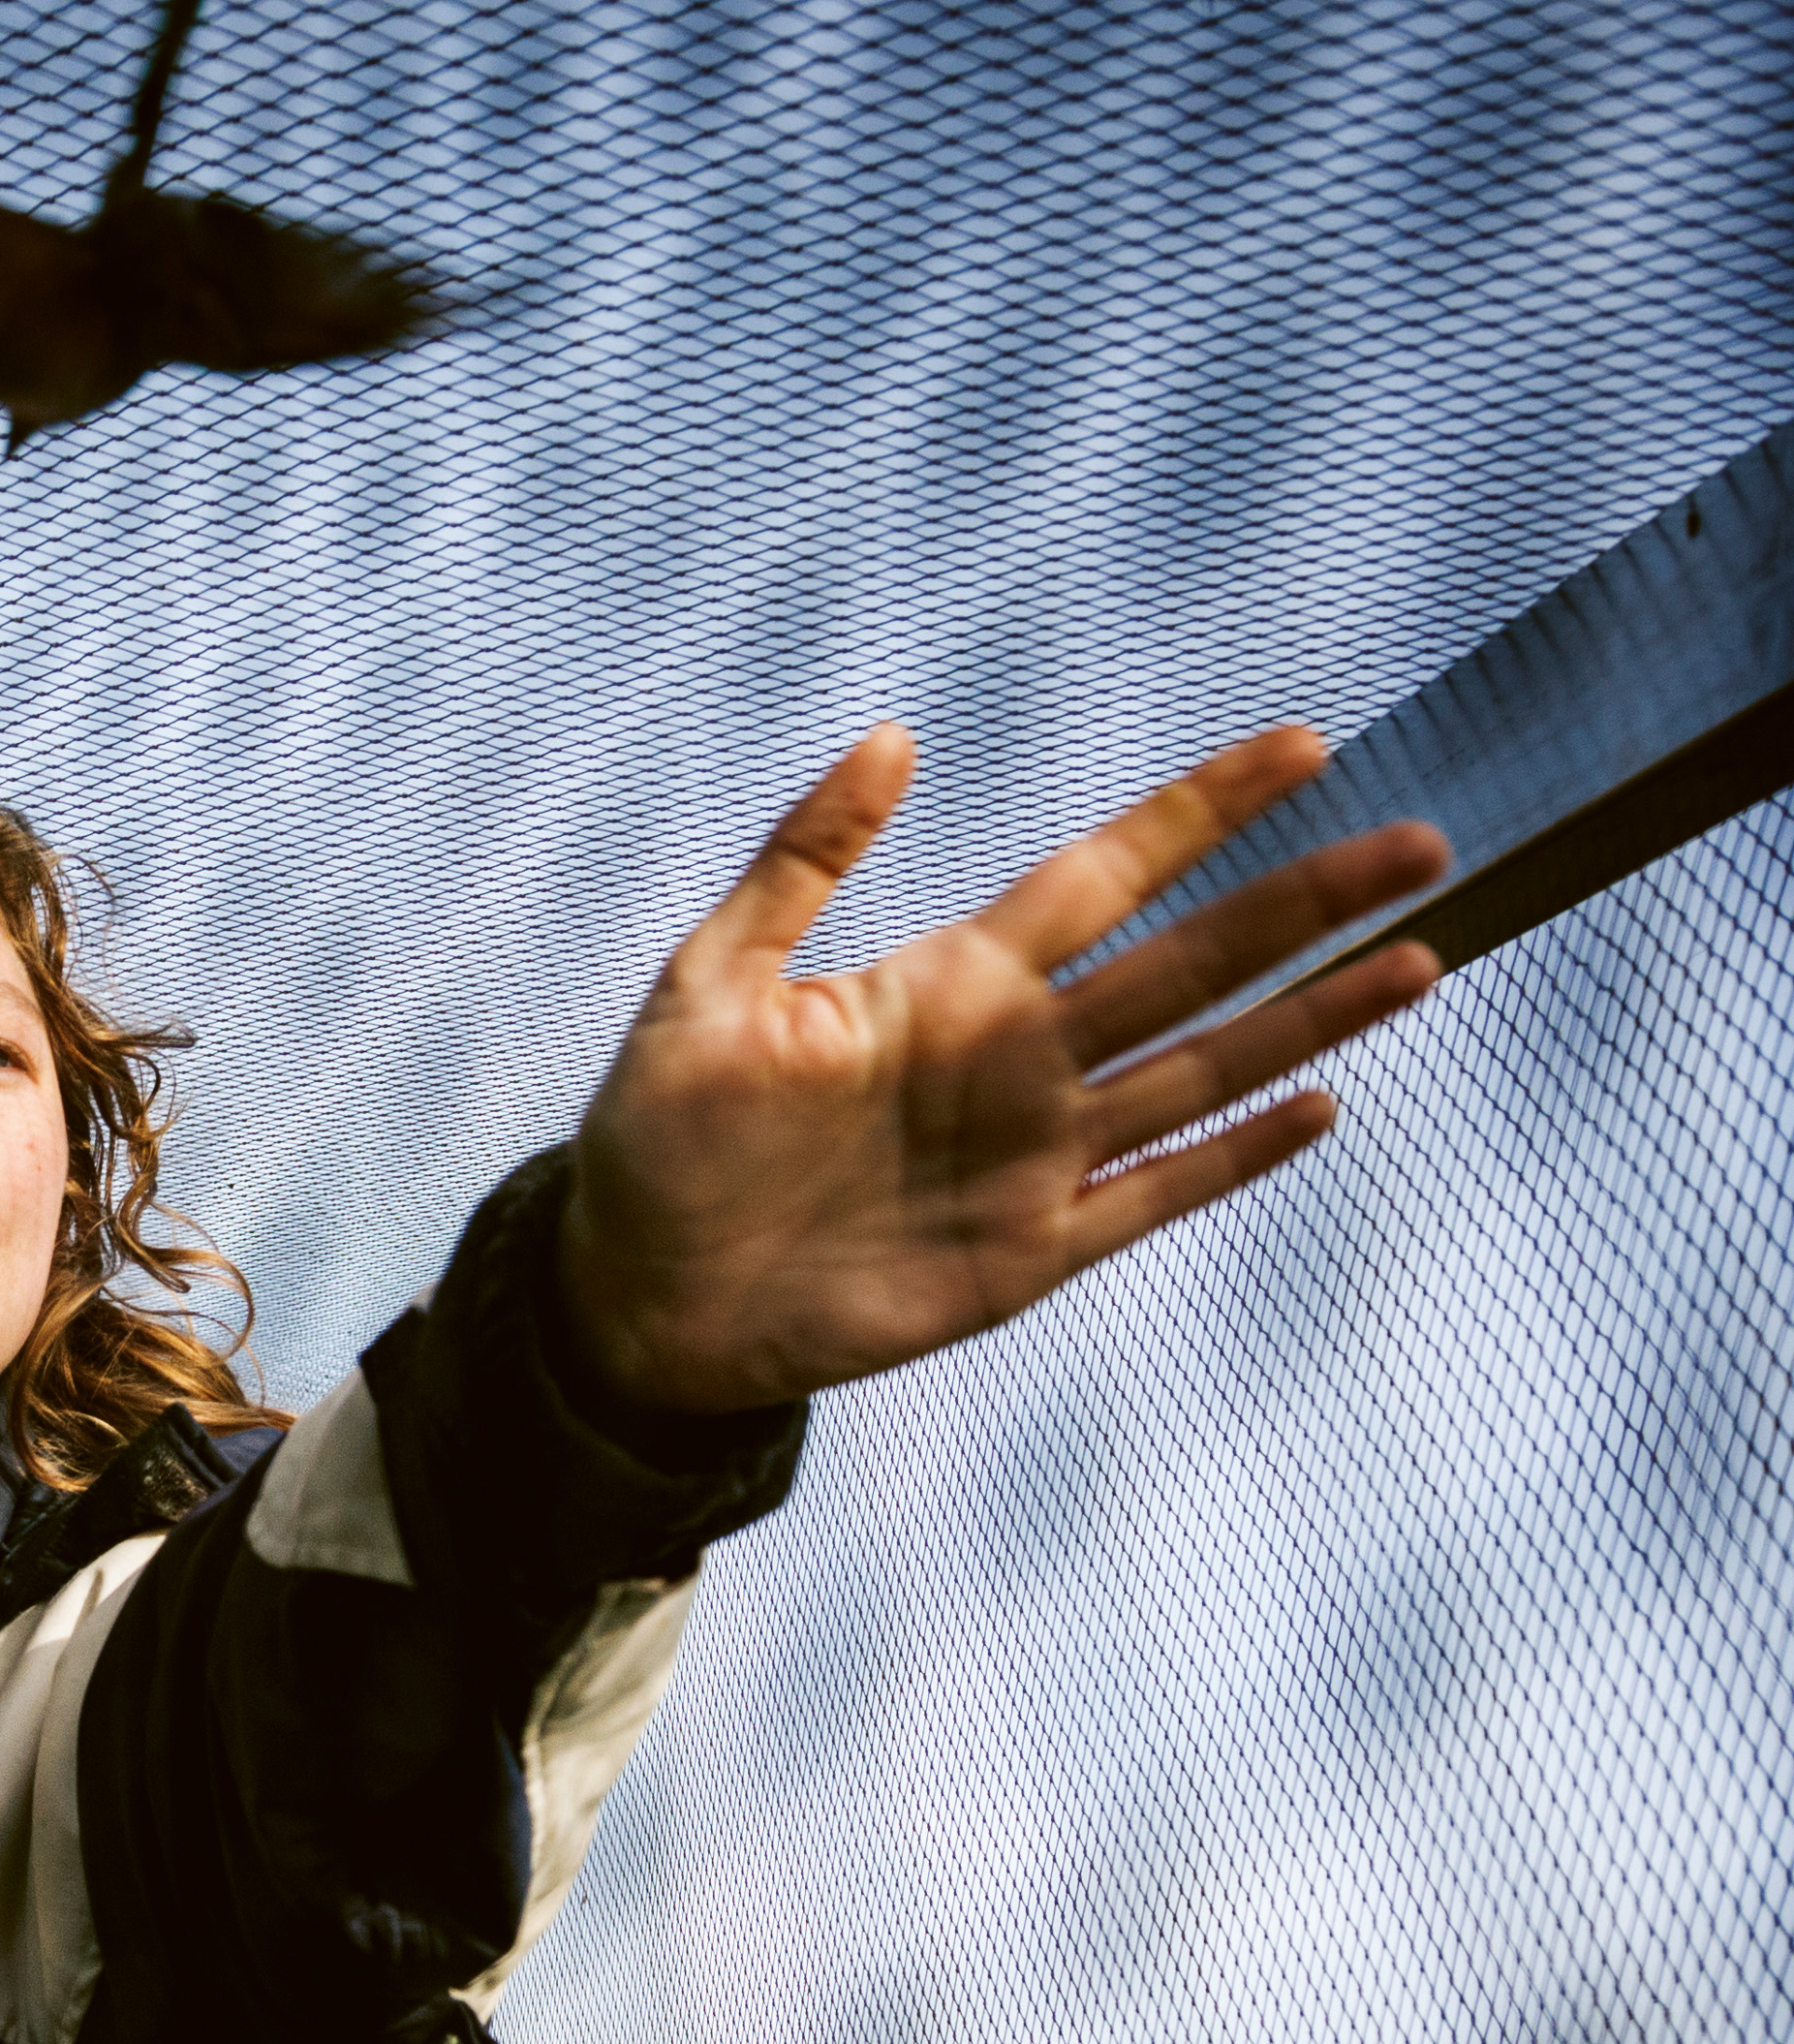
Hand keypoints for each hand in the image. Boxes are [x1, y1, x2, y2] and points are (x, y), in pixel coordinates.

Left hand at [560, 724, 1448, 1412]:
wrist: (631, 1291)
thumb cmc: (658, 1134)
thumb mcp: (709, 980)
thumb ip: (800, 863)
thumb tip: (890, 740)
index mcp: (949, 985)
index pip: (1105, 875)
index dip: (1200, 813)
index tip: (1303, 749)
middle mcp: (1015, 1060)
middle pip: (1193, 962)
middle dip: (1306, 904)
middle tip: (1422, 843)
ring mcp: (1032, 1156)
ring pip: (1203, 1069)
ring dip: (1311, 1017)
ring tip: (1419, 956)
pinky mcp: (1025, 1253)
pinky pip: (1154, 1194)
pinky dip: (1233, 1152)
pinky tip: (1316, 1105)